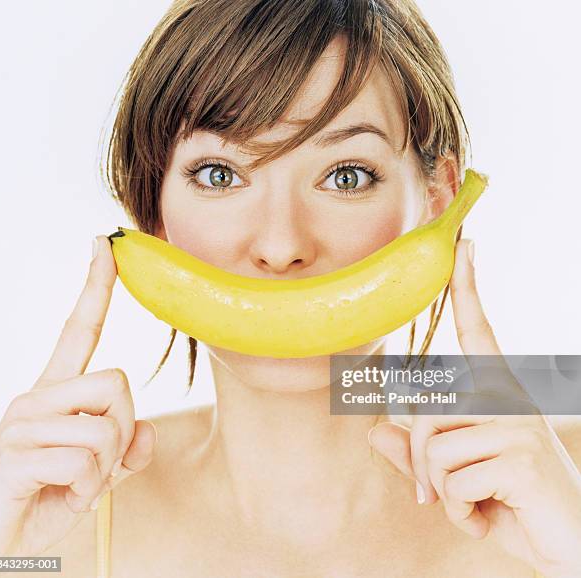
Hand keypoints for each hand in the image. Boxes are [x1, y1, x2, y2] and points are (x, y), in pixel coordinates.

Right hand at [0, 236, 156, 558]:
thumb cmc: (41, 501)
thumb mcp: (95, 475)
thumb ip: (125, 450)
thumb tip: (149, 431)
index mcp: (55, 394)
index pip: (79, 329)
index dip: (95, 287)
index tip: (104, 245)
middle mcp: (36, 397)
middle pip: (119, 383)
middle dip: (123, 432)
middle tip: (98, 468)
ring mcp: (23, 421)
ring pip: (107, 427)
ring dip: (104, 469)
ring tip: (72, 486)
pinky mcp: (16, 452)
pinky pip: (84, 462)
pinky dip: (84, 491)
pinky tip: (57, 499)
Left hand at [368, 238, 580, 577]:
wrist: (568, 548)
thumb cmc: (508, 504)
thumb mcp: (454, 478)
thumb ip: (415, 456)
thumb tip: (374, 431)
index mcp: (497, 395)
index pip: (477, 331)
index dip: (466, 288)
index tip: (464, 245)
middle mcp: (508, 399)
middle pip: (426, 413)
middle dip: (422, 464)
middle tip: (441, 497)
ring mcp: (515, 424)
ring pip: (433, 447)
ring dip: (441, 491)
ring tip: (474, 506)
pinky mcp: (519, 454)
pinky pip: (452, 478)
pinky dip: (458, 511)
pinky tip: (487, 519)